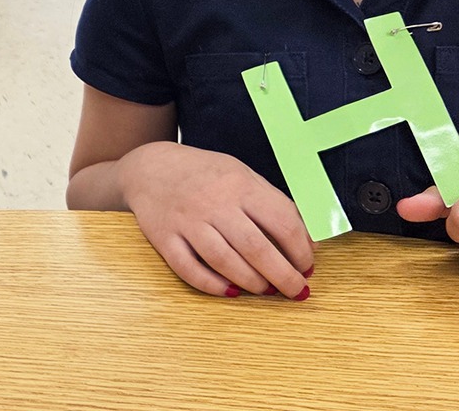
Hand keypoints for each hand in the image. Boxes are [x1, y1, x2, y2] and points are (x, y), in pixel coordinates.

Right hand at [119, 142, 314, 298]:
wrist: (151, 167)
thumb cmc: (204, 173)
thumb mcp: (242, 174)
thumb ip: (272, 202)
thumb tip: (306, 237)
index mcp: (239, 185)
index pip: (282, 222)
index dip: (301, 250)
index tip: (307, 266)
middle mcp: (214, 203)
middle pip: (256, 248)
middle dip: (284, 276)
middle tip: (297, 290)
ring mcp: (188, 221)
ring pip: (225, 262)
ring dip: (252, 283)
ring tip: (266, 290)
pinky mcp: (165, 238)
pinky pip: (189, 269)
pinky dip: (213, 285)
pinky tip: (230, 291)